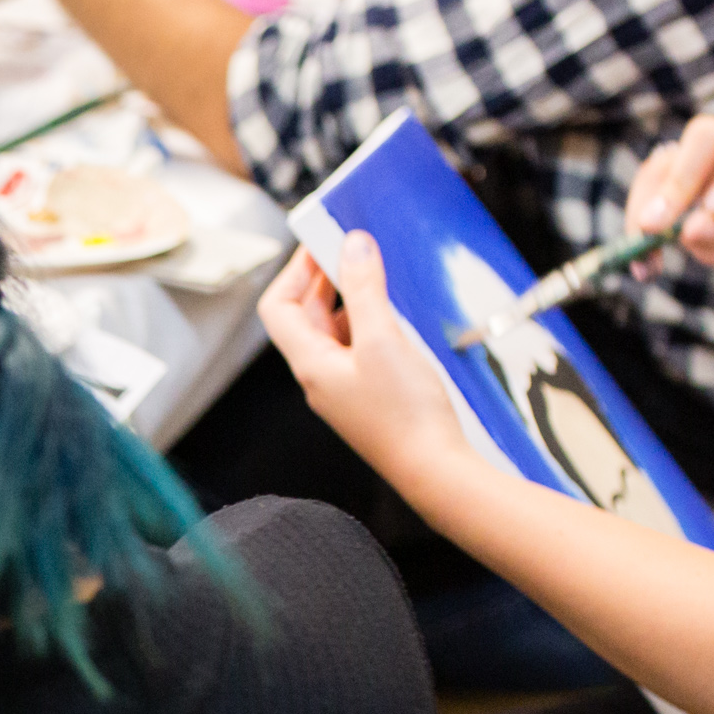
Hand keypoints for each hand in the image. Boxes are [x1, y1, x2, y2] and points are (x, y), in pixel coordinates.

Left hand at [258, 236, 472, 492]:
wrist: (435, 471)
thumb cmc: (406, 414)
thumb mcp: (384, 339)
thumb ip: (365, 290)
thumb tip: (352, 247)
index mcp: (310, 364)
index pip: (278, 307)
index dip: (295, 271)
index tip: (324, 243)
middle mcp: (319, 376)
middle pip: (306, 317)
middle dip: (325, 279)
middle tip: (355, 250)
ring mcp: (343, 387)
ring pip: (335, 332)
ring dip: (351, 300)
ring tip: (379, 276)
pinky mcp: (369, 395)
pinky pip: (359, 349)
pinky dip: (370, 324)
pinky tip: (397, 316)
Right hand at [624, 111, 713, 282]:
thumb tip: (690, 230)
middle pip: (703, 137)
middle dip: (680, 182)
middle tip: (658, 227)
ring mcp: (694, 151)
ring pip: (664, 164)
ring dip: (647, 209)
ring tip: (646, 255)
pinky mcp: (664, 171)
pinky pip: (642, 189)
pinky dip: (635, 227)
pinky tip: (644, 262)